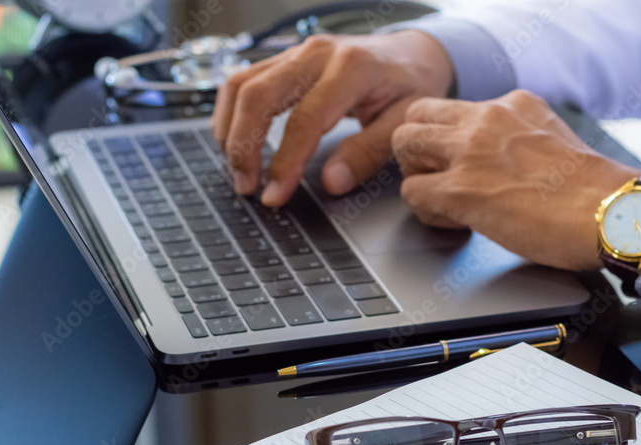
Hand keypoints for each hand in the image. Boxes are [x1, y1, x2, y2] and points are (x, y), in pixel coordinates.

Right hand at [212, 30, 453, 206]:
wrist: (410, 54)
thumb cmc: (408, 87)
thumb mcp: (402, 122)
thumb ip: (368, 153)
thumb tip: (332, 183)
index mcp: (351, 68)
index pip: (304, 120)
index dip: (285, 162)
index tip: (275, 195)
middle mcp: (316, 54)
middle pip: (258, 95)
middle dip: (243, 146)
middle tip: (247, 186)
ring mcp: (295, 53)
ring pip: (240, 85)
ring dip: (230, 131)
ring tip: (238, 170)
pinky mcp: (283, 60)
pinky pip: (242, 81)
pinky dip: (230, 115)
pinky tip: (235, 143)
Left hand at [391, 91, 640, 270]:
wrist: (613, 213)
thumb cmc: (594, 194)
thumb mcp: (554, 141)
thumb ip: (519, 140)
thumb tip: (501, 164)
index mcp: (513, 104)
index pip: (455, 108)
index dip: (448, 138)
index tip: (460, 162)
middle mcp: (487, 118)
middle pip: (417, 113)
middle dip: (418, 148)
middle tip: (437, 177)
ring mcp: (470, 151)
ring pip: (403, 143)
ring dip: (414, 173)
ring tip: (441, 200)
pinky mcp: (460, 189)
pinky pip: (412, 193)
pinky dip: (425, 213)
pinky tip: (455, 223)